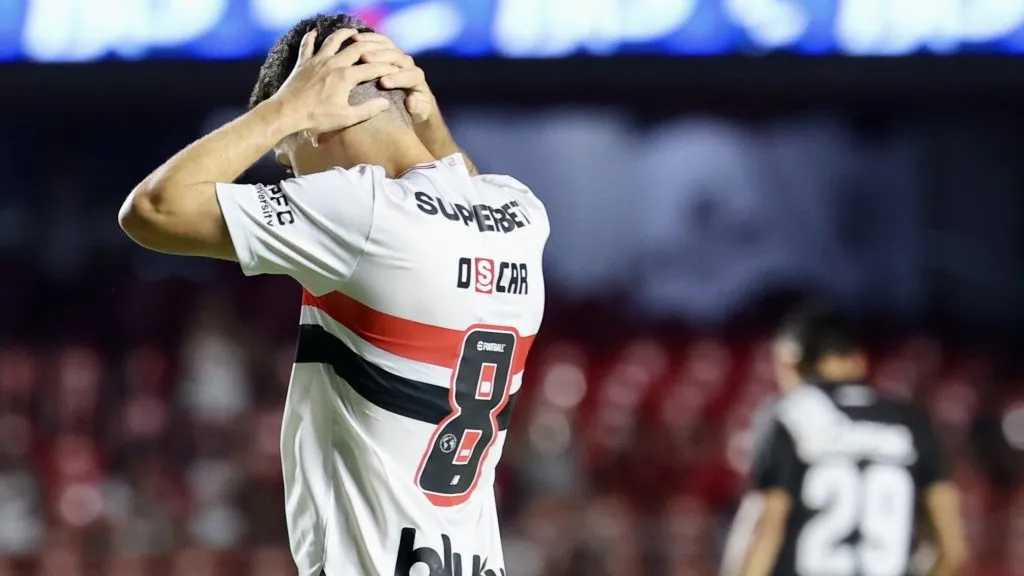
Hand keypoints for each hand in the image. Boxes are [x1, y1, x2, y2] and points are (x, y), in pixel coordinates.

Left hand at [273, 28, 399, 133]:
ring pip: (332, 40)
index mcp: (346, 77)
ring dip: (343, 34)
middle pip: (356, 48)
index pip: (372, 68)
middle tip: (378, 46)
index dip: (386, 67)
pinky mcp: (303, 62)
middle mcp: (333, 63)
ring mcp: (317, 60)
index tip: (395, 67)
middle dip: (370, 46)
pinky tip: (314, 32)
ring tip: (352, 31)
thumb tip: (385, 103)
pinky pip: (307, 45)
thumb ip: (367, 110)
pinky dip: (311, 37)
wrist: (286, 113)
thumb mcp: (346, 118)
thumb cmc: (316, 118)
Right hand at [353, 33, 437, 123]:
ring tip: (356, 44)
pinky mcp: (389, 51)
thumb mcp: (420, 112)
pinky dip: (368, 38)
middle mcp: (409, 64)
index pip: (410, 75)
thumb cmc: (416, 109)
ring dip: (371, 43)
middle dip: (381, 57)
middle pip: (397, 55)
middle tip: (364, 59)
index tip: (383, 82)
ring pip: (387, 45)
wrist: (416, 101)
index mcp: (417, 78)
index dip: (397, 78)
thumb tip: (411, 100)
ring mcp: (398, 55)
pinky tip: (354, 38)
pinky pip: (379, 41)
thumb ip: (418, 107)